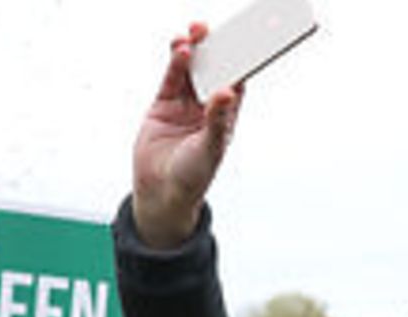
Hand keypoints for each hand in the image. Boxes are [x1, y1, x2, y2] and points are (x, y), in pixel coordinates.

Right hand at [132, 24, 244, 248]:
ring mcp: (183, 105)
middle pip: (211, 71)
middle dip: (213, 51)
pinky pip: (170, 79)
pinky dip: (175, 65)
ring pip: (189, 71)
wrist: (161, 194)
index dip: (240, 62)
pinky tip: (181, 51)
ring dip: (192, 52)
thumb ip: (216, 121)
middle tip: (214, 32)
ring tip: (193, 36)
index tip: (246, 42)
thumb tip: (227, 94)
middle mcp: (205, 108)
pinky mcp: (162, 106)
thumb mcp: (209, 149)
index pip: (235, 83)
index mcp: (225, 117)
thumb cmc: (193, 177)